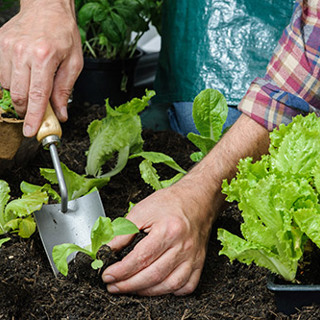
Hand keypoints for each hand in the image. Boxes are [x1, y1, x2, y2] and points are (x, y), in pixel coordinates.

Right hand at [0, 0, 82, 136]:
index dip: (33, 117)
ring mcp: (7, 48)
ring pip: (7, 86)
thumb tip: (61, 114)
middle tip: (34, 112)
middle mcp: (22, 53)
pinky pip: (0, 74)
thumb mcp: (74, 63)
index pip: (37, 95)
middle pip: (18, 94)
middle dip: (26, 110)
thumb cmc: (63, 34)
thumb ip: (65, 90)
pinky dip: (11, 82)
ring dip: (19, 94)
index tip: (30, 131)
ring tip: (32, 85)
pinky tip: (23, 75)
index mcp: (44, 57)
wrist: (46, 7)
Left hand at [102, 181, 216, 295]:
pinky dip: (170, 292)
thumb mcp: (142, 210)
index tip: (107, 275)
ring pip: (170, 285)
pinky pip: (186, 286)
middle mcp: (183, 246)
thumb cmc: (170, 202)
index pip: (141, 258)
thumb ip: (124, 231)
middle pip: (153, 275)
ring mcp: (193, 257)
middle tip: (113, 286)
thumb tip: (108, 249)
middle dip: (128, 285)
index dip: (121, 271)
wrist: (197, 199)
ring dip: (146, 291)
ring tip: (130, 288)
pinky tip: (156, 287)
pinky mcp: (199, 262)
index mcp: (168, 230)